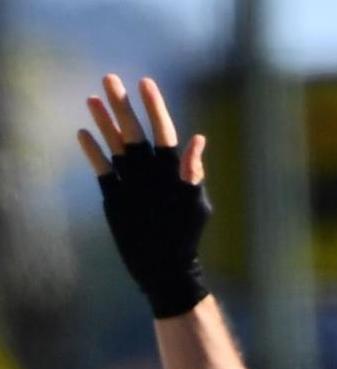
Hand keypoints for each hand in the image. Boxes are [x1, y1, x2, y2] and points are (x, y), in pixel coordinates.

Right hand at [76, 75, 211, 318]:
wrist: (165, 267)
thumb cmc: (186, 237)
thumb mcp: (193, 205)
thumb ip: (193, 173)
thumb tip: (198, 140)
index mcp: (172, 170)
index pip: (163, 131)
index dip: (155, 108)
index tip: (145, 83)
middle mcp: (151, 171)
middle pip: (135, 132)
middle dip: (122, 106)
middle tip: (109, 78)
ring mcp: (132, 181)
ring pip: (116, 145)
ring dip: (105, 123)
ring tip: (92, 99)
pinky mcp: (115, 195)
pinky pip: (103, 169)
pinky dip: (94, 152)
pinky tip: (83, 134)